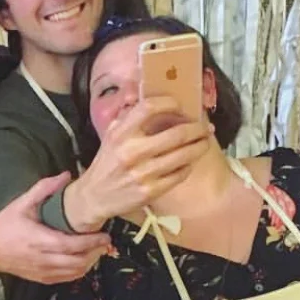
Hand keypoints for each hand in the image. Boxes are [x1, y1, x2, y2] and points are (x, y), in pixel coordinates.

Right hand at [0, 173, 111, 283]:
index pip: (72, 245)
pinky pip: (67, 279)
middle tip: (104, 241)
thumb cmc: (4, 226)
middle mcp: (43, 259)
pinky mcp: (42, 279)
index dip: (91, 242)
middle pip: (78, 262)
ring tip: (96, 250)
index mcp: (39, 240)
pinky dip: (79, 271)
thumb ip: (44, 189)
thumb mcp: (21, 203)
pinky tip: (83, 260)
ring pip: (75, 273)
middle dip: (95, 253)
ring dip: (90, 262)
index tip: (105, 235)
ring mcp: (43, 272)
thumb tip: (66, 175)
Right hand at [64, 99, 210, 230]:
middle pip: (177, 133)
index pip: (149, 108)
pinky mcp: (151, 191)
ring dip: (200, 146)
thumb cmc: (107, 163)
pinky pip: (179, 174)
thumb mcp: (111, 136)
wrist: (94, 196)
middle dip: (197, 129)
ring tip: (204, 141)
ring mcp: (143, 173)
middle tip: (205, 127)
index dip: (170, 103)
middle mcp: (131, 151)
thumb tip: (155, 103)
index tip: (180, 105)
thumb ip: (130, 119)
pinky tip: (188, 161)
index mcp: (121, 134)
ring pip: (184, 155)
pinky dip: (188, 165)